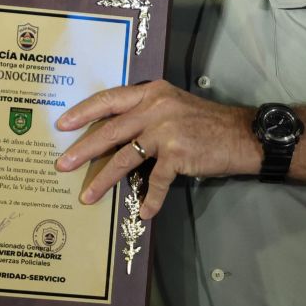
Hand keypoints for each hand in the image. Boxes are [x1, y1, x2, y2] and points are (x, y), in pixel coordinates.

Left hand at [54, 81, 256, 217]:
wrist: (243, 135)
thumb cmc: (207, 122)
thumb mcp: (173, 105)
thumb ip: (146, 111)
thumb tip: (115, 132)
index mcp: (151, 92)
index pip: (109, 99)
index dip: (84, 112)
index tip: (62, 124)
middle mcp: (155, 107)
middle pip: (110, 130)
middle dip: (83, 149)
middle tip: (62, 164)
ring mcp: (166, 130)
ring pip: (124, 157)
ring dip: (103, 180)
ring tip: (87, 196)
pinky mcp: (178, 154)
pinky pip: (156, 181)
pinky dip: (151, 199)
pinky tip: (144, 213)